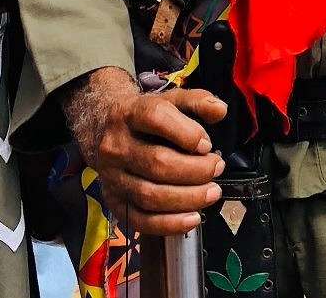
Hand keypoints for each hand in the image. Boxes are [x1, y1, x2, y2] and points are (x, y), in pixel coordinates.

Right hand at [61, 68, 228, 235]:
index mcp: (130, 113)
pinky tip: (192, 217)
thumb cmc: (147, 118)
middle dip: (195, 170)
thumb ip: (198, 102)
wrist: (105, 130)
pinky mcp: (113, 200)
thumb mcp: (171, 100)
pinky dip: (169, 224)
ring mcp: (112, 176)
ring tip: (212, 192)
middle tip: (216, 168)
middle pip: (157, 163)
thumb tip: (220, 110)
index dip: (186, 133)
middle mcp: (116, 146)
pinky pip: (140, 220)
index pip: (155, 119)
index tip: (207, 144)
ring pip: (150, 195)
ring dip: (188, 198)